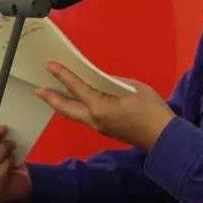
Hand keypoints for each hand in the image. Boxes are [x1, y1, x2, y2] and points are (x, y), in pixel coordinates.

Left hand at [36, 62, 175, 149]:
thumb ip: (114, 83)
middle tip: (38, 89)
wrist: (164, 138)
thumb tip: (102, 82)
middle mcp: (95, 119)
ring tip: (52, 95)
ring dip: (62, 105)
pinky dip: (76, 108)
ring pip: (75, 115)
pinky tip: (76, 102)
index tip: (49, 65)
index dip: (62, 75)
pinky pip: (85, 117)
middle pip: (67, 108)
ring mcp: (100, 127)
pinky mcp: (106, 130)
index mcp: (100, 107)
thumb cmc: (152, 111)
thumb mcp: (134, 88)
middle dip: (52, 98)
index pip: (77, 88)